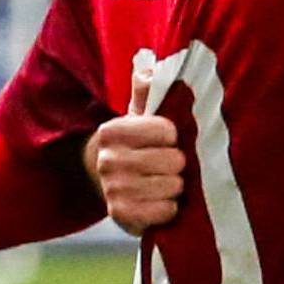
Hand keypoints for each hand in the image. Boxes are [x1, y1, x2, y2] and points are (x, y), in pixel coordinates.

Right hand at [87, 68, 185, 235]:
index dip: (173, 136)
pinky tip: (159, 202)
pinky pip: (166, 211)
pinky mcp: (122, 216)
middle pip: (174, 160)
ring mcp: (114, 189)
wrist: (105, 183)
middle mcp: (109, 160)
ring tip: (163, 183)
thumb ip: (147, 90)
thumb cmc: (133, 146)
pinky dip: (169, 208)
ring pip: (173, 186)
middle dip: (177, 164)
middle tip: (167, 165)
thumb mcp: (138, 115)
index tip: (164, 140)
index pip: (167, 130)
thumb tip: (151, 68)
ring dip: (175, 187)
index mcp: (112, 130)